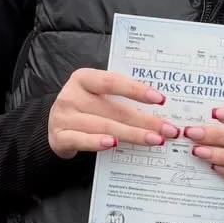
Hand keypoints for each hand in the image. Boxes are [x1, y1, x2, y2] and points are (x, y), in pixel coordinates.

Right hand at [47, 69, 180, 159]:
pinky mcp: (59, 137)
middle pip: (113, 109)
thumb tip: (159, 109)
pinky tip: (115, 144)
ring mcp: (63, 117)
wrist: (55, 127)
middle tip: (168, 129)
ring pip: (103, 126)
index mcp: (83, 78)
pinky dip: (98, 142)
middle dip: (145, 120)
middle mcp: (71, 95)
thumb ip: (119, 98)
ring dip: (132, 134)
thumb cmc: (84, 109)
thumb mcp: (97, 96)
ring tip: (155, 140)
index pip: (112, 82)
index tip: (160, 99)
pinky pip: (82, 140)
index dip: (136, 90)